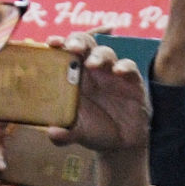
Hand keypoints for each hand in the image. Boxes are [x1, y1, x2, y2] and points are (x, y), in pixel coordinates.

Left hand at [53, 33, 151, 155]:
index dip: (59, 44)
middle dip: (78, 41)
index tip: (51, 43)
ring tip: (92, 64)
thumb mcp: (78, 133)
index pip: (64, 52)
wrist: (121, 144)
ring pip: (105, 53)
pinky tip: (118, 71)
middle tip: (73, 47)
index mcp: (74, 77)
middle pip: (84, 44)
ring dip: (98, 55)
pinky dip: (124, 66)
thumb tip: (53, 133)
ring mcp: (112, 74)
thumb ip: (65, 134)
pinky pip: (129, 67)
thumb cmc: (94, 130)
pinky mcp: (132, 82)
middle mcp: (92, 71)